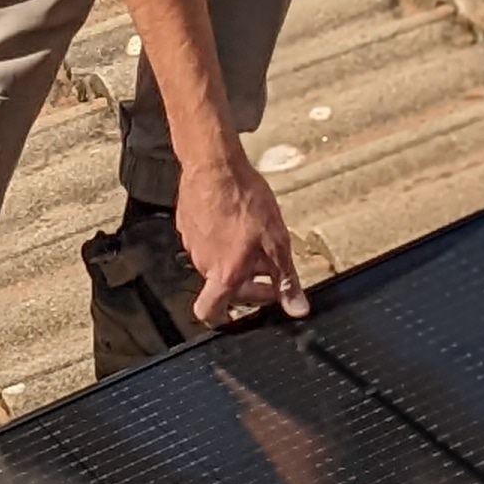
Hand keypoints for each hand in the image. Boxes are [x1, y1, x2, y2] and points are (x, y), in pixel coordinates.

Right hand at [177, 151, 308, 328]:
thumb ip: (286, 279)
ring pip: (215, 263)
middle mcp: (204, 264)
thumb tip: (297, 309)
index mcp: (225, 274)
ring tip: (254, 236)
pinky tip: (235, 219)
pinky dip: (221, 239)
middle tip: (269, 263)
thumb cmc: (244, 200)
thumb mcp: (277, 241)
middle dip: (248, 280)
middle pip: (223, 287)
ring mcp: (192, 245)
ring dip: (234, 258)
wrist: (214, 166)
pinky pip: (205, 242)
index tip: (258, 299)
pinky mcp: (186, 226)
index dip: (230, 317)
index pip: (211, 313)